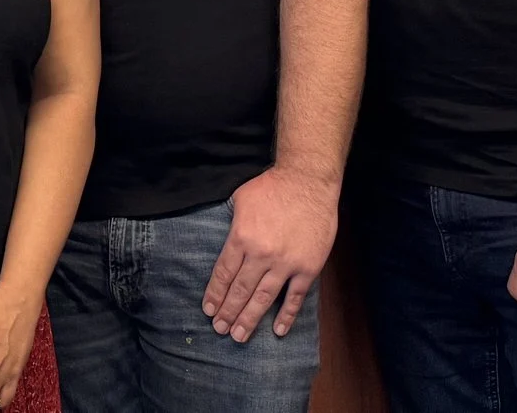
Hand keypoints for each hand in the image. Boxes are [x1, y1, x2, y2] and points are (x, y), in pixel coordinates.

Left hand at [203, 164, 337, 340]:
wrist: (308, 182)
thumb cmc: (272, 187)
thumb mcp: (239, 199)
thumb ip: (231, 225)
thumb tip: (224, 243)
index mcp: (241, 238)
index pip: (224, 274)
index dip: (215, 295)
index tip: (208, 310)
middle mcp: (261, 254)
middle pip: (240, 290)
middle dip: (228, 312)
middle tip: (220, 329)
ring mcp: (285, 263)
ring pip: (263, 298)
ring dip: (250, 319)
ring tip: (239, 336)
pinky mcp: (307, 268)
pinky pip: (295, 297)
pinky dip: (286, 315)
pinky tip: (277, 330)